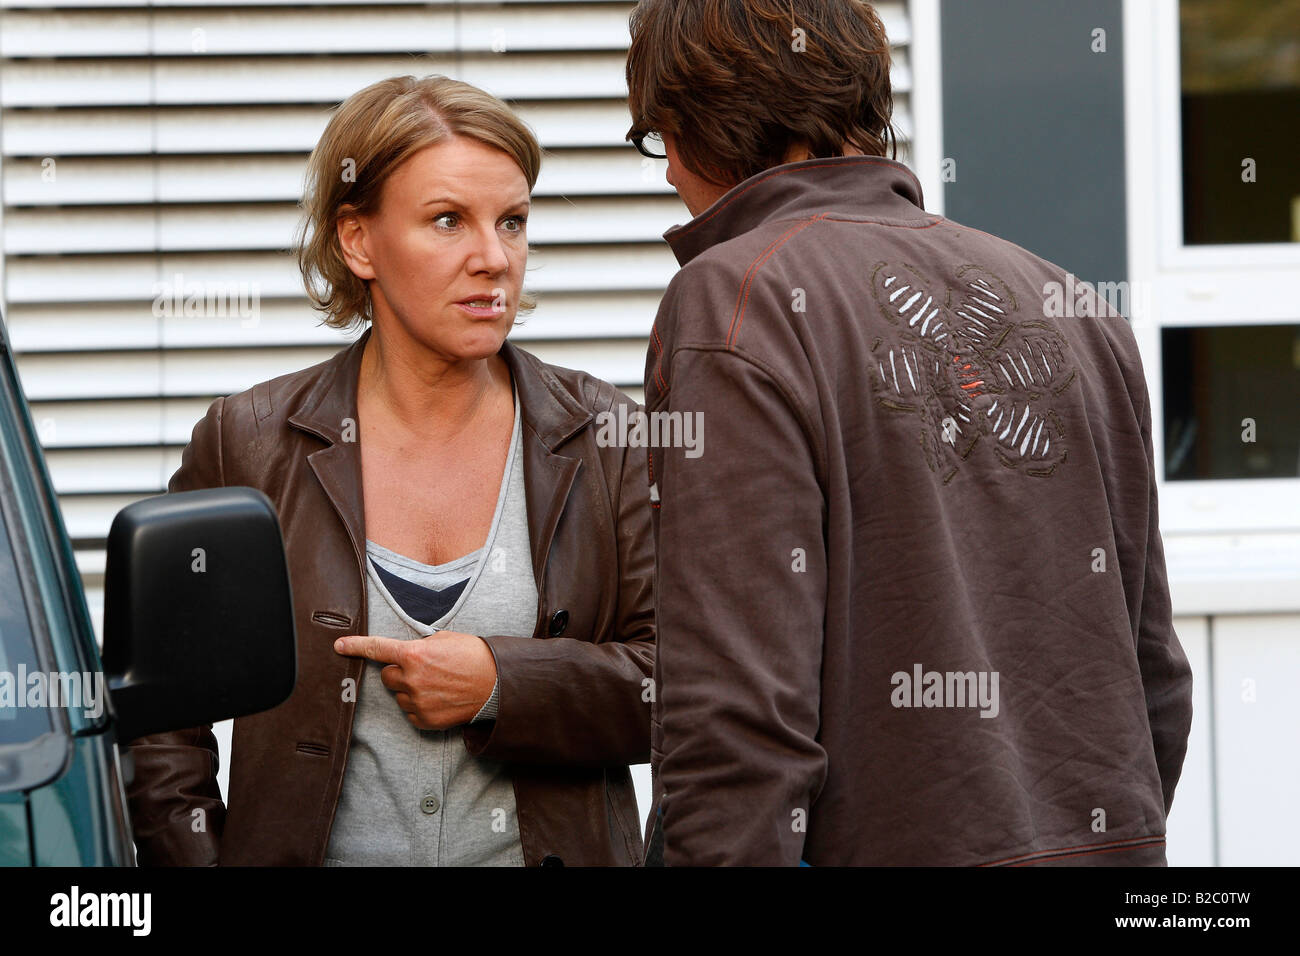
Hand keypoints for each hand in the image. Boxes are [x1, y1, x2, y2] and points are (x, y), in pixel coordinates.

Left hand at [334, 631, 496, 729]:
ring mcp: (417, 702)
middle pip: (386, 676)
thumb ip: (419, 646)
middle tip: (422, 670)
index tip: (338, 646)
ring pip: (399, 695)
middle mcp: (411, 679)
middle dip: (399, 672)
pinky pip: (410, 712)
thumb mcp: (444, 639)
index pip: (377, 649)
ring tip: (437, 685)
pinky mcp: (424, 720)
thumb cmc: (473, 656)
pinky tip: (439, 699)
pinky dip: (420, 706)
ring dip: (410, 690)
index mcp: (414, 654)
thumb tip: (406, 653)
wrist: (496, 684)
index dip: (355, 646)